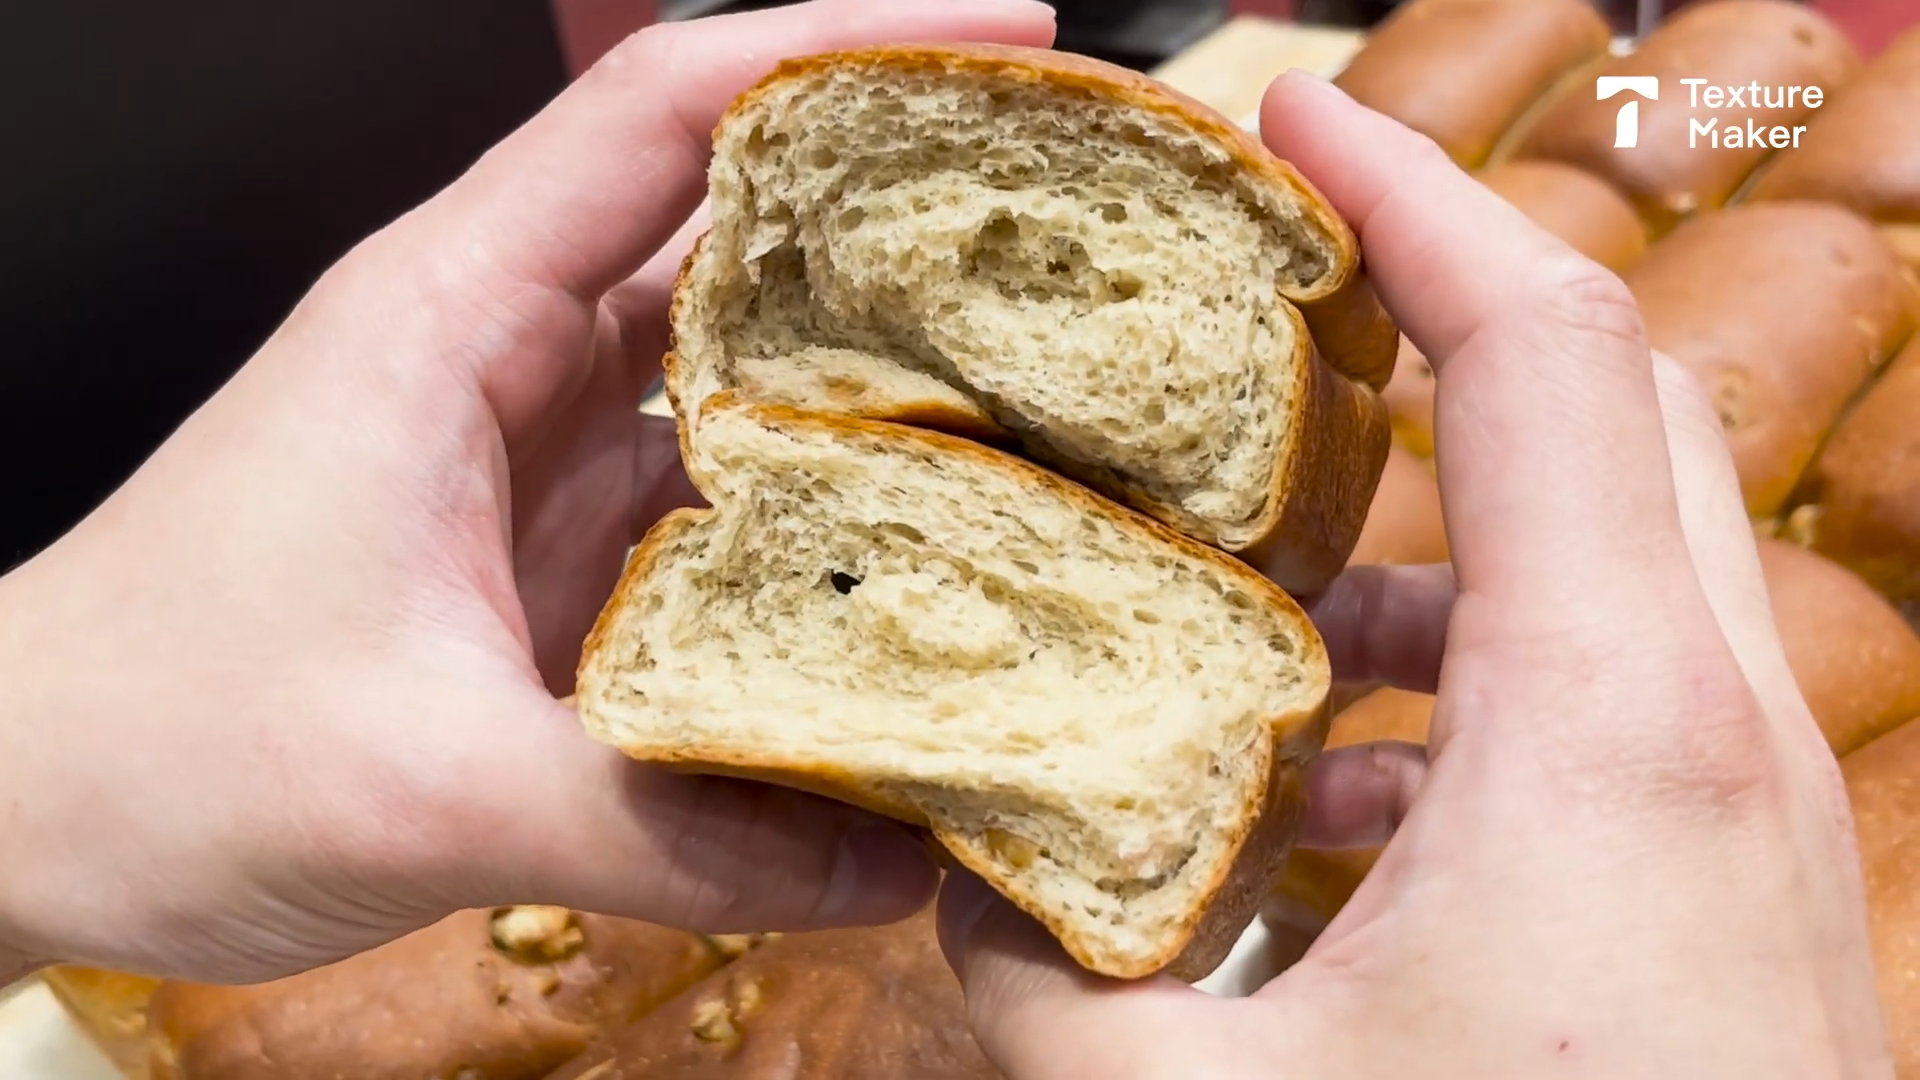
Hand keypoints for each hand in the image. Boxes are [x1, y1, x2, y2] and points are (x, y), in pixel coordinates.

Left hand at [0, 0, 1057, 985]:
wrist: (17, 813)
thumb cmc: (147, 742)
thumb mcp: (417, 785)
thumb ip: (662, 826)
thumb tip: (888, 867)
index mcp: (449, 314)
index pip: (667, 110)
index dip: (845, 45)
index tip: (1013, 38)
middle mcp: (503, 351)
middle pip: (737, 218)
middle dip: (908, 210)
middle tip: (1082, 241)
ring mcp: (534, 451)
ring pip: (741, 362)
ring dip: (880, 372)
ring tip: (1049, 398)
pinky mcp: (551, 548)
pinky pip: (718, 495)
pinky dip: (819, 511)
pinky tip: (919, 555)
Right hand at [938, 72, 1889, 1076]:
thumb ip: (1031, 980)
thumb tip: (947, 887)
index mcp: (1612, 734)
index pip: (1538, 348)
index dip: (1410, 195)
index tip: (1285, 104)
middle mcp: (1712, 740)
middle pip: (1604, 413)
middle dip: (1431, 319)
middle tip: (1257, 304)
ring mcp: (1744, 826)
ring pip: (1607, 565)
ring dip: (1435, 538)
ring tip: (1255, 581)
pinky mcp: (1730, 907)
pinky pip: (1605, 712)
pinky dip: (1463, 689)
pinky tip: (1321, 801)